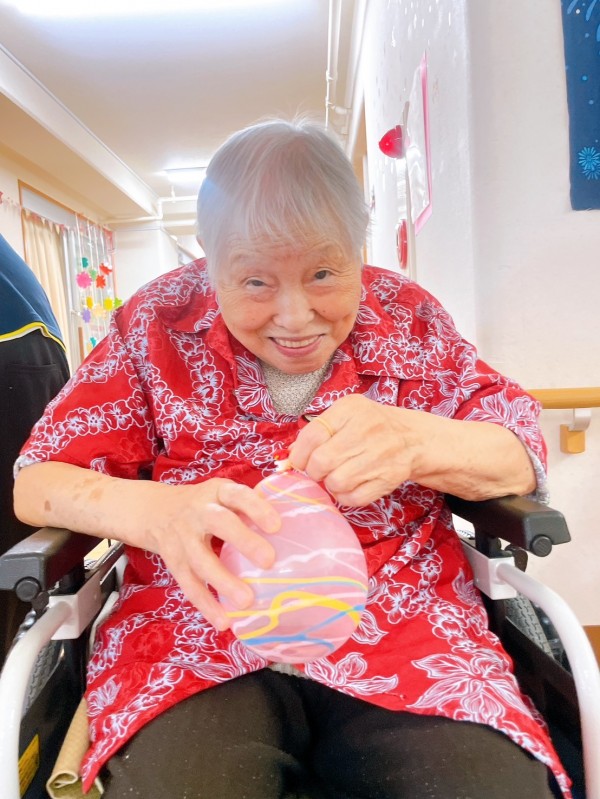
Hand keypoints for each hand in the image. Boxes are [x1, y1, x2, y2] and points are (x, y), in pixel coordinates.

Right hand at [143, 478, 279, 630]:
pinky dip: (207, 605)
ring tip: (246, 601)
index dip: (257, 508)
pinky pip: (190, 586)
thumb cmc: (205, 504)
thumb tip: (294, 523)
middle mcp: (197, 512)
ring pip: (201, 560)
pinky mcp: (174, 563)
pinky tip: (224, 622)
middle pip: (219, 524)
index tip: (277, 526)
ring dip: (223, 582)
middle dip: (243, 541)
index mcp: (216, 492)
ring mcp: (183, 538)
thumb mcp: (222, 493)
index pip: (238, 495)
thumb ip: (249, 506)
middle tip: (268, 560)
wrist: (155, 511)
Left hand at [289, 395, 428, 506]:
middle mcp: (367, 430)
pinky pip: (353, 498)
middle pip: (321, 462)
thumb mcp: (345, 415)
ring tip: (336, 475)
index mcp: (351, 409)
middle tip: (319, 470)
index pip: (312, 435)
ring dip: (330, 484)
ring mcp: (379, 456)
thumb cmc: (370, 425)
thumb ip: (316, 432)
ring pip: (336, 482)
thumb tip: (287, 459)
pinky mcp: (387, 479)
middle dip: (313, 471)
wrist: (412, 438)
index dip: (299, 455)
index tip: (299, 461)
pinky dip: (344, 496)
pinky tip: (349, 486)